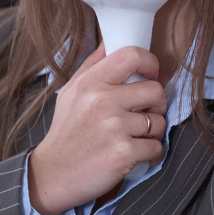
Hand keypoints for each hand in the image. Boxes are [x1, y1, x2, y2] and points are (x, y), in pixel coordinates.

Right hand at [28, 44, 167, 214]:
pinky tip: (135, 155)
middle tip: (143, 114)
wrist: (54, 173)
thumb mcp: (70, 92)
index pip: (132, 55)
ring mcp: (114, 127)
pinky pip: (156, 147)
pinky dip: (150, 154)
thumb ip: (92, 66)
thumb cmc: (66, 131)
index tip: (150, 76)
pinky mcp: (123, 153)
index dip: (150, 64)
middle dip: (155, 105)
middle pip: (155, 90)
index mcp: (90, 82)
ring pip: (159, 122)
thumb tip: (110, 41)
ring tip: (134, 138)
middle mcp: (102, 101)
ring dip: (153, 133)